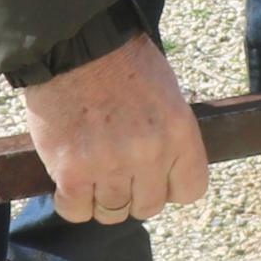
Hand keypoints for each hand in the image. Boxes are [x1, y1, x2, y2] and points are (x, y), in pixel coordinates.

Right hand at [18, 32, 208, 224]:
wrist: (75, 47)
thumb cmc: (122, 64)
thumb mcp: (167, 95)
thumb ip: (170, 137)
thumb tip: (165, 173)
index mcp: (179, 132)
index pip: (191, 190)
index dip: (172, 188)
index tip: (157, 179)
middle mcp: (149, 153)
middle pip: (148, 206)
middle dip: (134, 194)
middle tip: (119, 173)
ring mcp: (109, 165)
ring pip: (112, 212)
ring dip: (102, 199)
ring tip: (93, 175)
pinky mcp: (71, 171)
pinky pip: (75, 211)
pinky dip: (71, 202)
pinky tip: (70, 183)